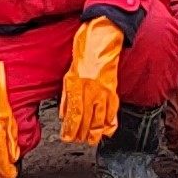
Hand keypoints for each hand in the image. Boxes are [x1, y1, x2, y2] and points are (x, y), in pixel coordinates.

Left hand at [58, 17, 125, 145]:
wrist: (102, 37)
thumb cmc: (83, 51)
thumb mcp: (69, 73)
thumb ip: (66, 96)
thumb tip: (64, 115)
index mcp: (77, 84)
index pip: (73, 114)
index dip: (70, 129)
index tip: (66, 137)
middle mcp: (91, 89)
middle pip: (86, 119)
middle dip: (81, 134)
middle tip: (77, 141)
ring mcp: (104, 90)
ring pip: (100, 118)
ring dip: (95, 132)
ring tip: (90, 140)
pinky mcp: (114, 88)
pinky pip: (113, 110)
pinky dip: (110, 122)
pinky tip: (107, 130)